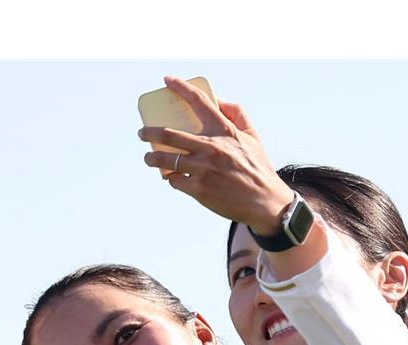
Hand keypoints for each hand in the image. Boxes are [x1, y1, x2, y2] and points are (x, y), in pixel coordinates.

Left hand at [138, 75, 294, 234]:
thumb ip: (237, 114)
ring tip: (149, 158)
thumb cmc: (257, 167)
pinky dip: (171, 178)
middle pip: (168, 134)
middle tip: (142, 132)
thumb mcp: (253, 136)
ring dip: (151, 158)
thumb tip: (218, 100)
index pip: (199, 101)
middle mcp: (211, 148)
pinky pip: (174, 180)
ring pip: (164, 159)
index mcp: (225, 131)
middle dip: (148, 132)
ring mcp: (202, 169)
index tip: (167, 80)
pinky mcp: (198, 189)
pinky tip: (174, 178)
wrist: (265, 202)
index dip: (181, 87)